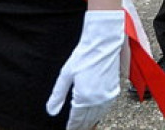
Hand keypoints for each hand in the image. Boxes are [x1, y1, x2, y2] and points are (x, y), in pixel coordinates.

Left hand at [47, 10, 124, 129]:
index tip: (68, 129)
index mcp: (84, 97)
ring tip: (85, 125)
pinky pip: (106, 107)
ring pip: (98, 115)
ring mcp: (107, 95)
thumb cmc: (84, 56)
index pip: (77, 119)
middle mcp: (97, 99)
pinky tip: (96, 113)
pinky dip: (100, 113)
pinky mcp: (114, 89)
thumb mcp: (65, 75)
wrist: (103, 44)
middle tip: (76, 128)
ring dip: (91, 121)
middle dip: (81, 126)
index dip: (72, 126)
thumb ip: (58, 95)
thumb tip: (50, 111)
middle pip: (88, 119)